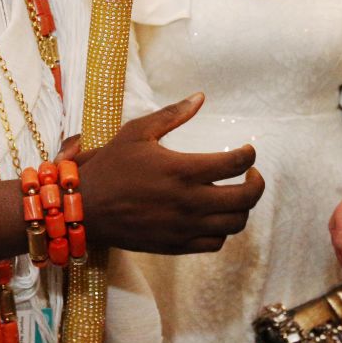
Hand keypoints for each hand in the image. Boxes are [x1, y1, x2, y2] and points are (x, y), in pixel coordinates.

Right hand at [77, 93, 264, 253]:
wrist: (85, 209)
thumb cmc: (110, 167)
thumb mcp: (137, 132)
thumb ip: (172, 115)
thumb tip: (200, 97)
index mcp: (182, 170)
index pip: (235, 164)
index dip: (249, 155)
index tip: (247, 151)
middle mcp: (188, 202)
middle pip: (245, 199)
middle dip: (256, 184)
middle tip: (251, 174)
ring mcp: (184, 227)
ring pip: (234, 224)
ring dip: (242, 208)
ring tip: (235, 194)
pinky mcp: (177, 245)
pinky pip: (215, 243)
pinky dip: (223, 230)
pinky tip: (215, 215)